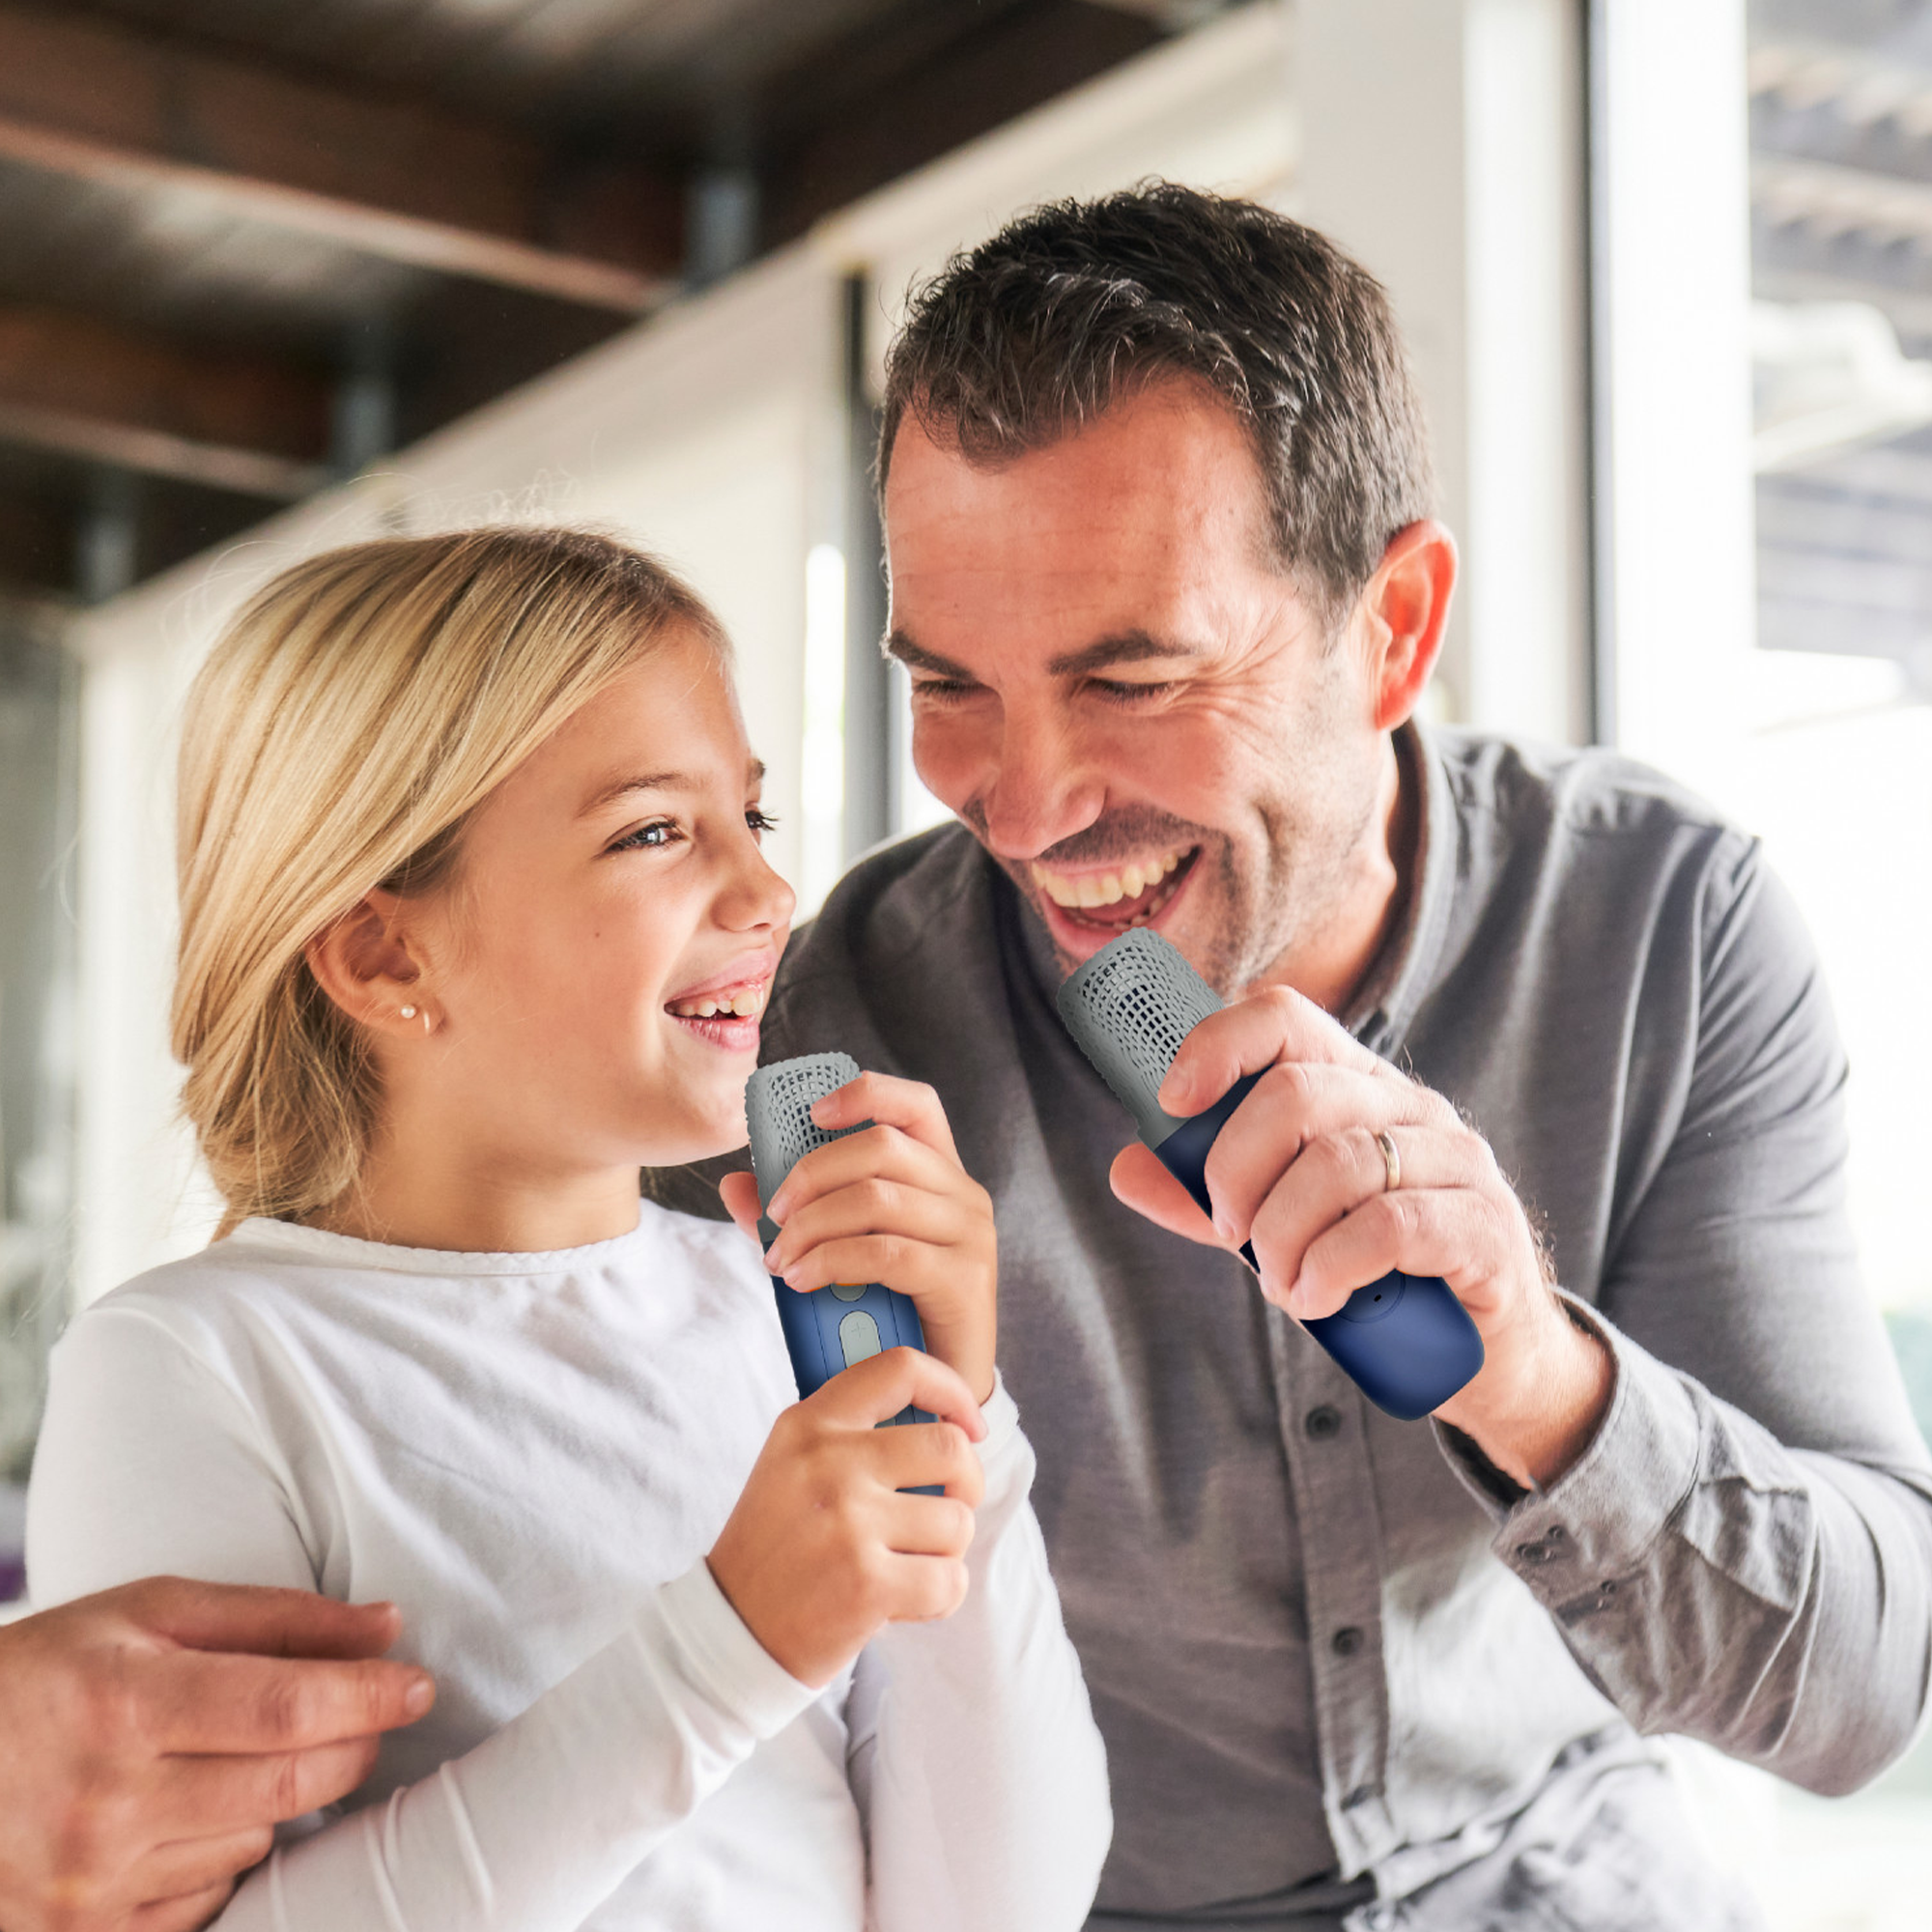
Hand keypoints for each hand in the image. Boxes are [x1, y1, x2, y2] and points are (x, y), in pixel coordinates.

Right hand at [0, 1578, 433, 1931]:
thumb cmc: (45, 1674)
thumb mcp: (145, 1613)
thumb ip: (273, 1616)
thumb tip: (386, 1625)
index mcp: (122, 1705)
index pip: (288, 1708)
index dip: (369, 1696)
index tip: (418, 1684)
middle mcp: (106, 1805)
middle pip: (289, 1782)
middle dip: (353, 1744)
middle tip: (367, 1713)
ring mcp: (91, 1888)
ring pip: (256, 1840)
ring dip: (275, 1796)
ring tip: (226, 1756)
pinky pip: (208, 1899)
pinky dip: (221, 1854)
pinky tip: (185, 1815)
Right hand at [707, 1347, 986, 1686]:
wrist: (732, 1628)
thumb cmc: (779, 1543)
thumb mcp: (791, 1462)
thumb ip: (852, 1430)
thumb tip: (943, 1415)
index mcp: (810, 1424)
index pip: (900, 1369)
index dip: (950, 1389)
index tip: (968, 1424)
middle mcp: (829, 1464)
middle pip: (950, 1447)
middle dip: (967, 1483)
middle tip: (948, 1505)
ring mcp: (849, 1524)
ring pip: (958, 1521)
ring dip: (947, 1550)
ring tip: (906, 1563)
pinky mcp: (867, 1584)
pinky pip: (952, 1579)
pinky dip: (941, 1596)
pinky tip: (904, 1600)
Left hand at [719, 1072, 997, 1403]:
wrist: (936, 1393)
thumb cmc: (887, 1315)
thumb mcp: (836, 1253)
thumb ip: (792, 1216)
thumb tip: (735, 1183)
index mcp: (938, 1174)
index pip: (915, 1104)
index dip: (864, 1094)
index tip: (810, 1114)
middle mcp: (963, 1194)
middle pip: (882, 1146)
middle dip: (812, 1173)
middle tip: (772, 1214)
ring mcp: (971, 1235)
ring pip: (877, 1198)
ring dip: (812, 1225)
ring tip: (780, 1259)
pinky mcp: (965, 1279)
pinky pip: (887, 1252)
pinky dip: (833, 1260)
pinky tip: (802, 1281)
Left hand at [1108, 984, 1612, 1486]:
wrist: (1483, 1354)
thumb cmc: (1373, 1272)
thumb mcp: (1279, 1229)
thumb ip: (1208, 1199)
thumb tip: (1124, 1168)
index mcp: (1353, 1086)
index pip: (1284, 1019)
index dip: (1218, 1045)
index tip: (1173, 1101)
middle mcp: (1408, 1106)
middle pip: (1297, 1093)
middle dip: (1236, 1170)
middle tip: (1230, 1232)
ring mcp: (1455, 1160)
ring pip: (1337, 1163)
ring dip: (1282, 1235)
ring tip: (1282, 1284)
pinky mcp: (1484, 1223)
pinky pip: (1388, 1225)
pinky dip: (1332, 1267)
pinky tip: (1318, 1299)